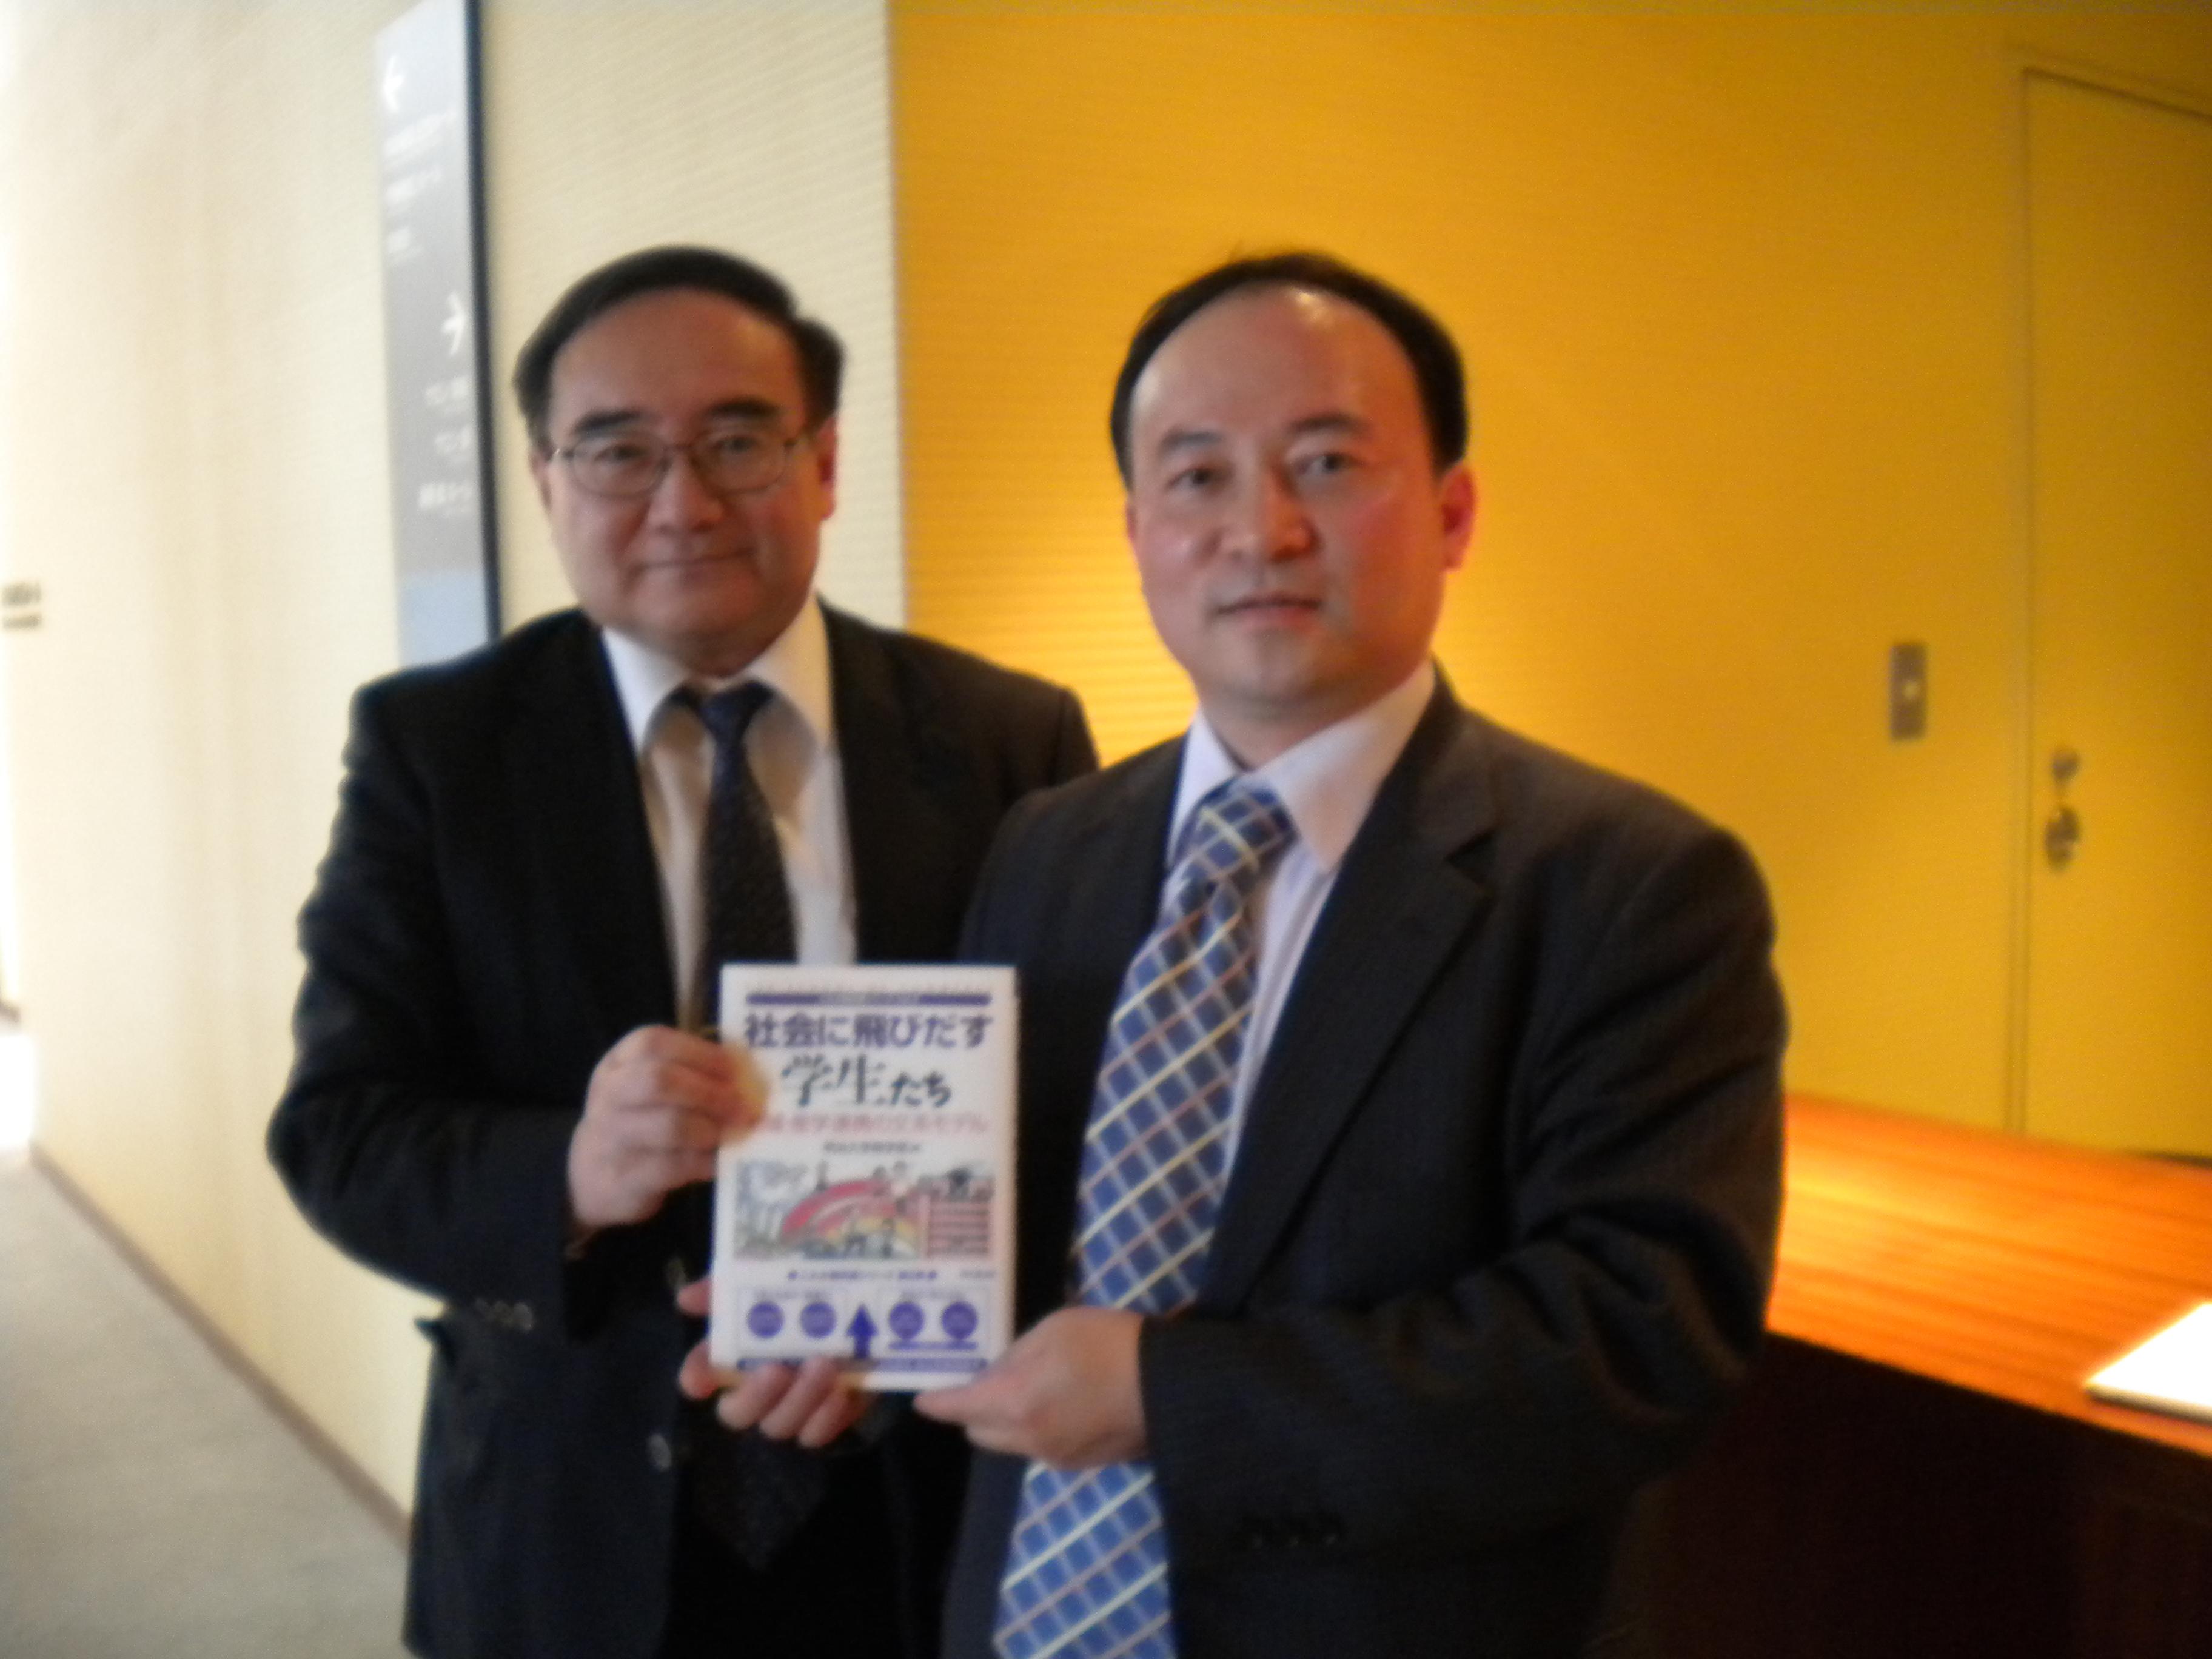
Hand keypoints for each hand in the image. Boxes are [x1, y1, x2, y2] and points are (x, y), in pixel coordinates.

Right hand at [566, 1026, 759, 1230]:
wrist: (589, 1175)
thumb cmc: (635, 1121)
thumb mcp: (645, 1089)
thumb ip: (686, 1074)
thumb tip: (746, 1074)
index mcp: (618, 1064)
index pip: (653, 1043)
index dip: (699, 1052)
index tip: (733, 1068)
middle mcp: (609, 1096)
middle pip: (659, 1080)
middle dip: (710, 1092)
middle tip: (742, 1106)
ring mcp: (611, 1138)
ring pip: (669, 1126)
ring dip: (711, 1128)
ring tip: (733, 1133)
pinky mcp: (624, 1178)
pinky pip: (673, 1167)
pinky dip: (704, 1162)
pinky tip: (719, 1161)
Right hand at [674, 1276, 868, 1448]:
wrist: (876, 1281)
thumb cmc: (812, 1276)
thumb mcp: (770, 1266)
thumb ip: (728, 1282)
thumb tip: (685, 1298)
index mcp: (739, 1348)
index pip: (702, 1372)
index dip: (696, 1376)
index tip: (699, 1378)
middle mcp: (761, 1383)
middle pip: (738, 1413)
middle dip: (754, 1396)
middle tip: (776, 1369)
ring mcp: (797, 1401)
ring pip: (780, 1426)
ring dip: (798, 1401)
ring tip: (822, 1367)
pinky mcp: (835, 1410)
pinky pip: (821, 1432)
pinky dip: (828, 1418)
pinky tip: (842, 1392)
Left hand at [914, 1307, 1145, 1467]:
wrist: (1171, 1385)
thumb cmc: (1108, 1344)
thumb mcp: (1054, 1328)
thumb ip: (1014, 1354)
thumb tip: (994, 1373)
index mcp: (1013, 1402)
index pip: (957, 1409)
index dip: (937, 1402)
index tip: (923, 1397)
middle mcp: (1027, 1439)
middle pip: (979, 1433)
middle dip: (973, 1411)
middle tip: (986, 1380)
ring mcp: (1055, 1457)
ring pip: (1010, 1443)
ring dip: (1007, 1421)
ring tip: (1029, 1388)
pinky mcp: (1081, 1464)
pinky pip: (1041, 1448)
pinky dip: (1037, 1429)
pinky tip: (1062, 1404)